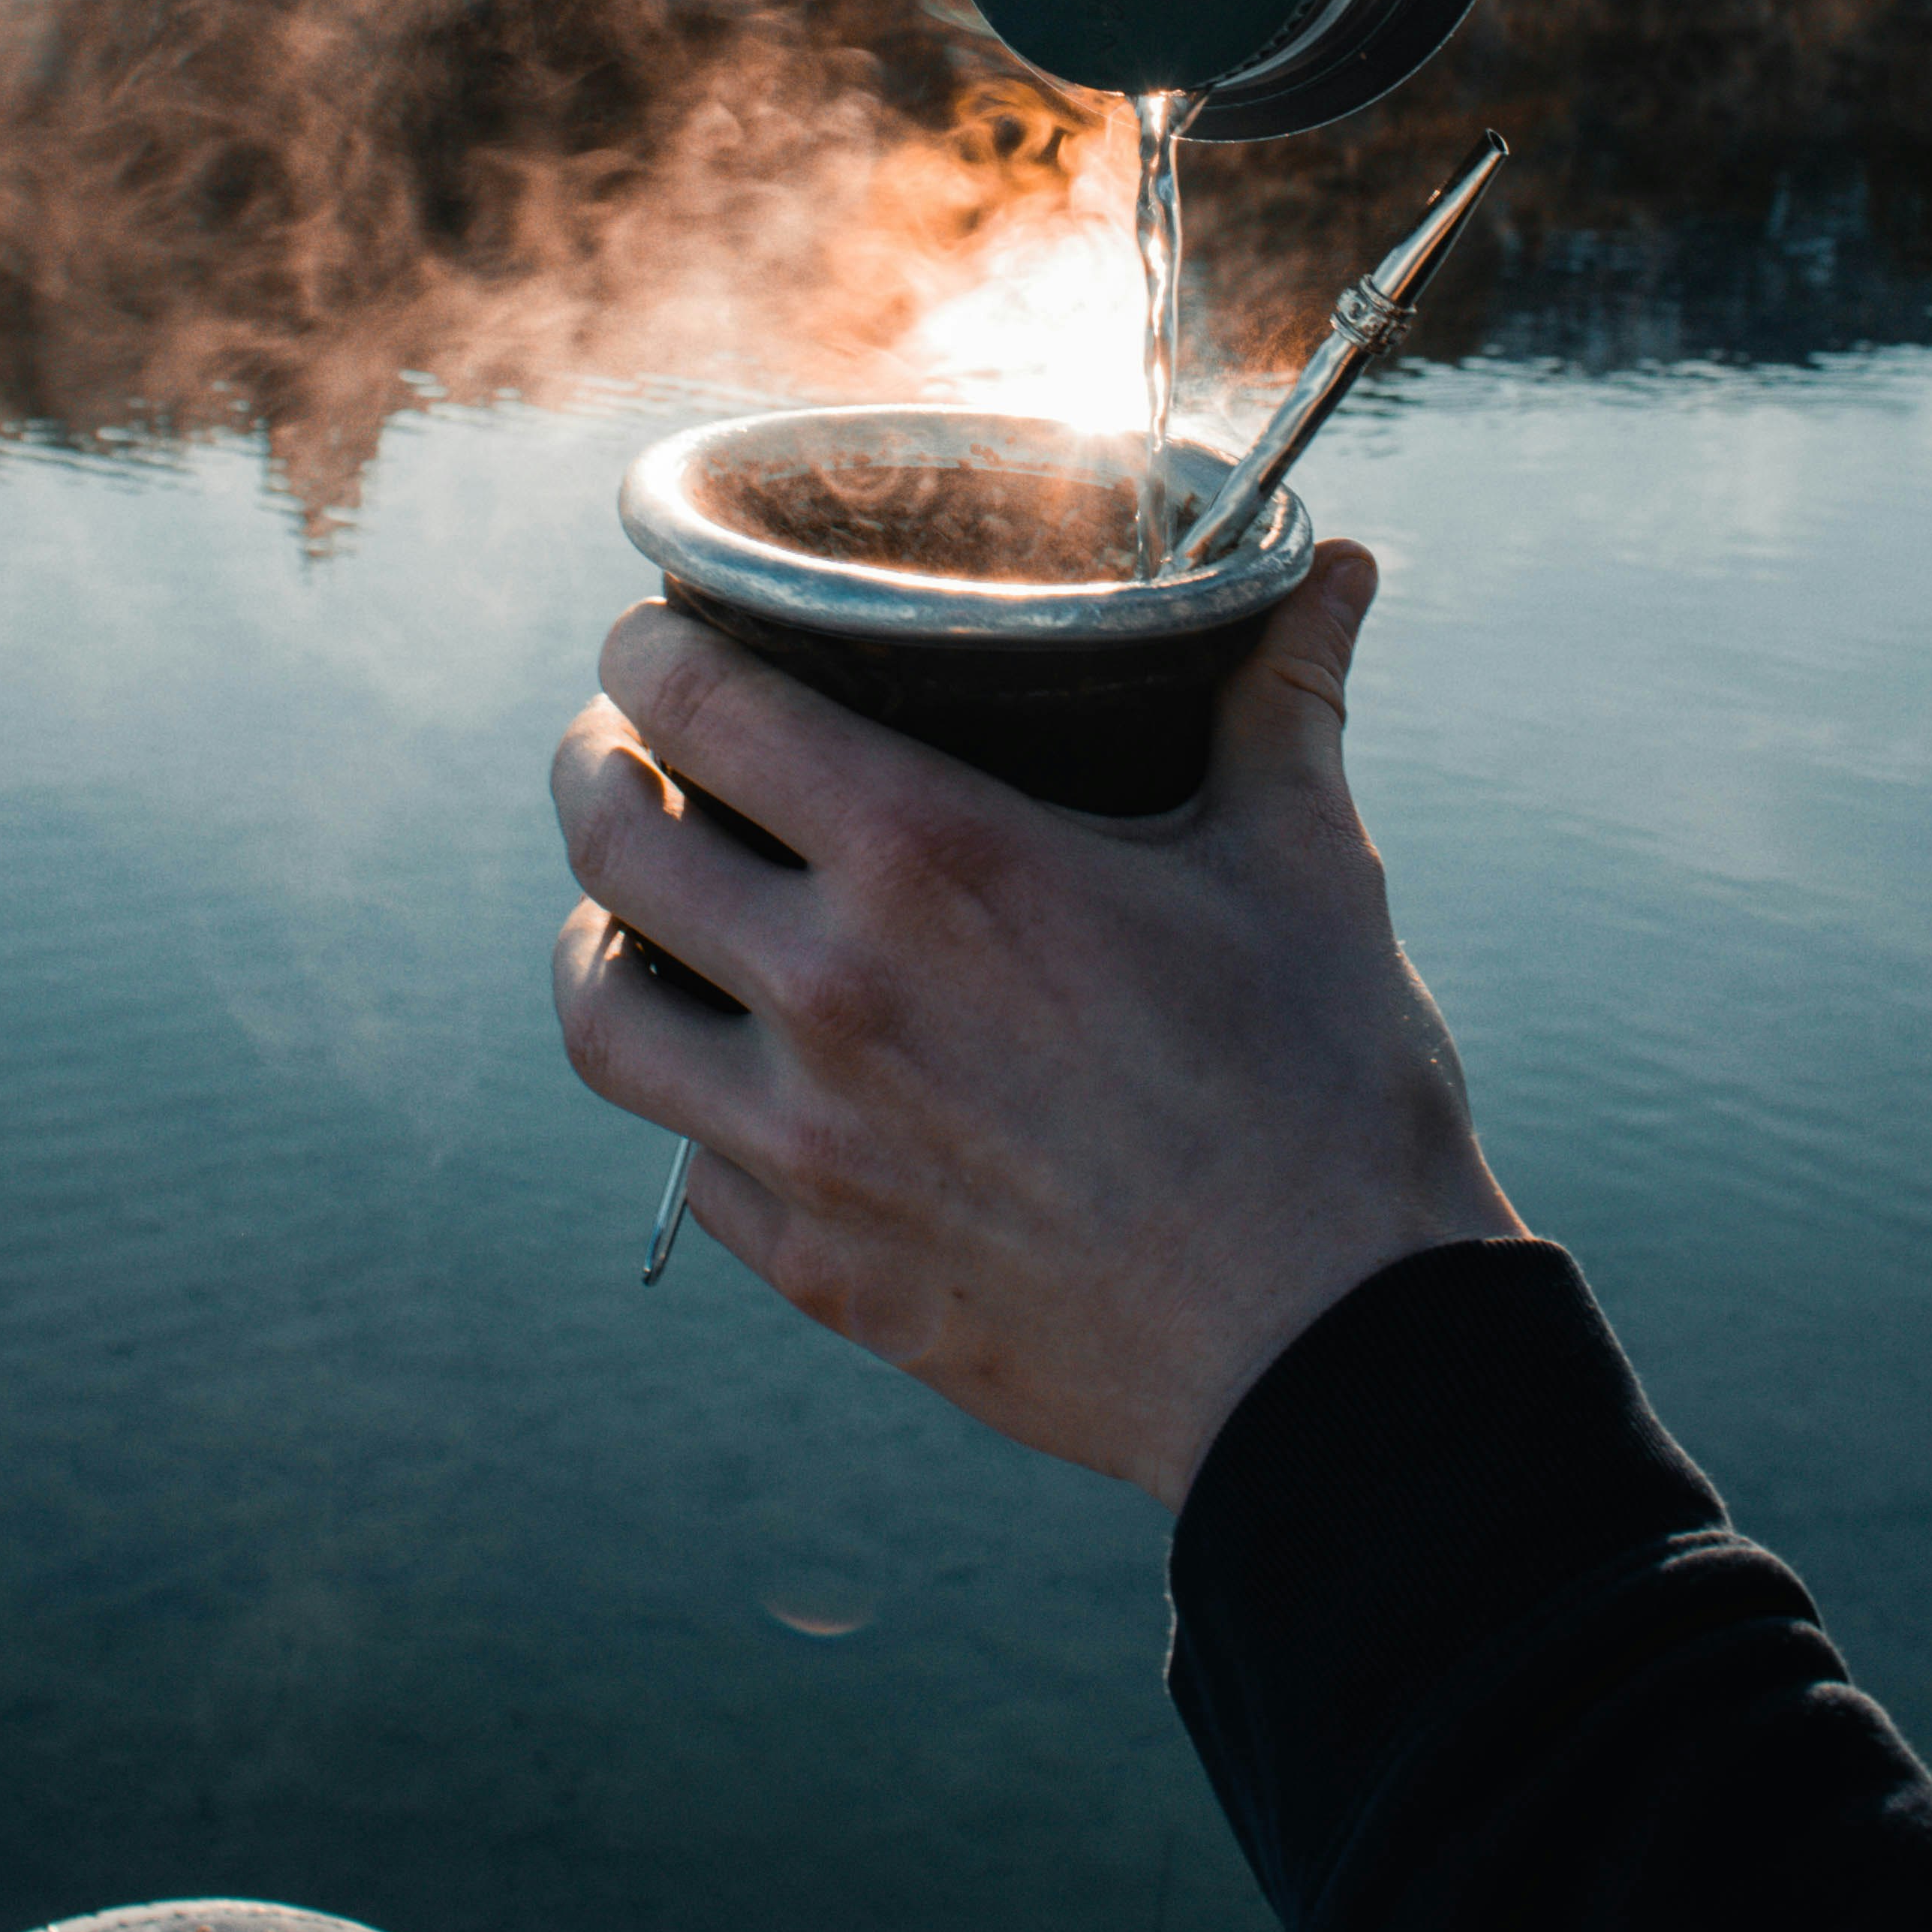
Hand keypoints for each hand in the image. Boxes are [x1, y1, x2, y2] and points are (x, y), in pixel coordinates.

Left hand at [549, 545, 1524, 1511]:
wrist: (1330, 1356)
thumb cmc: (1326, 1094)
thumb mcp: (1304, 867)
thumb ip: (1284, 700)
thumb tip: (1337, 575)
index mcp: (936, 862)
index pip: (698, 700)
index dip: (647, 644)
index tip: (654, 632)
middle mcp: (838, 995)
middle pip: (608, 841)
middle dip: (594, 765)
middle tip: (627, 749)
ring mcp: (810, 1149)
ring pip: (598, 1014)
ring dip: (597, 939)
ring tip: (636, 913)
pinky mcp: (821, 1271)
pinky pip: (686, 1163)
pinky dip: (693, 1100)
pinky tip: (742, 1072)